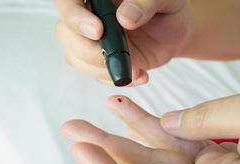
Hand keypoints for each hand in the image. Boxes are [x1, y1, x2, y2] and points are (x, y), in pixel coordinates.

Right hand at [55, 0, 193, 85]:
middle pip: (66, 34)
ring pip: (76, 58)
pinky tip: (138, 74)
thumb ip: (146, 3)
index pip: (69, 3)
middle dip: (88, 51)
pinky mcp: (100, 61)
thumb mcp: (166, 1)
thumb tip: (125, 18)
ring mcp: (91, 42)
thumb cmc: (168, 11)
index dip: (75, 18)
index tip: (98, 31)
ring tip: (135, 69)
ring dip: (101, 69)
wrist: (174, 34)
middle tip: (117, 56)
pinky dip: (113, 79)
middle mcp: (89, 18)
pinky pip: (94, 74)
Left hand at [61, 95, 239, 163]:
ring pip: (154, 155)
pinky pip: (174, 142)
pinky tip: (128, 112)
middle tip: (76, 133)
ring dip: (124, 134)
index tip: (82, 151)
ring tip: (97, 117)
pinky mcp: (211, 159)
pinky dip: (151, 126)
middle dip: (105, 150)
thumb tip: (169, 122)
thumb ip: (211, 121)